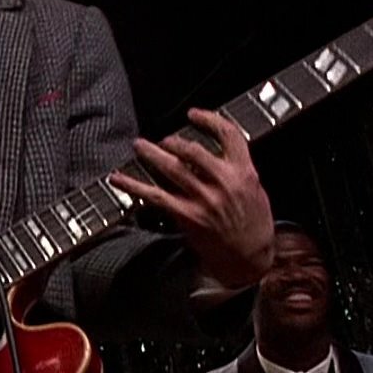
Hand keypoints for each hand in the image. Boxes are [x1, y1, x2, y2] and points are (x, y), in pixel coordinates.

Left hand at [107, 108, 273, 287]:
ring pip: (171, 167)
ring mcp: (203, 199)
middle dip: (173, 140)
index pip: (228, 134)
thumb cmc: (254, 224)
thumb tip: (211, 151)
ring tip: (139, 145)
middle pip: (192, 150)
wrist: (251, 258)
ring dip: (151, 153)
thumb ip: (235, 168)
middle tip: (163, 139)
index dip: (208, 119)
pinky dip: (133, 185)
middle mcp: (223, 182)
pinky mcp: (187, 215)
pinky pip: (154, 196)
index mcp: (244, 172)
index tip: (194, 114)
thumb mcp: (254, 189)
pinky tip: (118, 178)